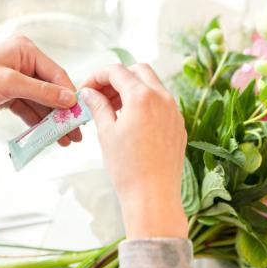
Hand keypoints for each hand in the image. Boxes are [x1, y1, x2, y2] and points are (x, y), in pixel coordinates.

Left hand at [0, 36, 80, 145]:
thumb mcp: (9, 82)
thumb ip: (42, 91)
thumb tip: (70, 99)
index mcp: (26, 52)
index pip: (57, 75)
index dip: (70, 95)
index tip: (79, 114)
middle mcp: (25, 65)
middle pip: (52, 91)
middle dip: (63, 113)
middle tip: (75, 131)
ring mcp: (19, 81)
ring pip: (43, 103)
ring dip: (53, 122)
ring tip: (66, 139)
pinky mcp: (12, 95)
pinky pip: (30, 110)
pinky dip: (39, 123)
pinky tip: (49, 135)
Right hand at [81, 64, 187, 238]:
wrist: (153, 196)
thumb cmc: (127, 167)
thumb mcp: (106, 133)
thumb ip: (98, 106)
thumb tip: (89, 92)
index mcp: (142, 97)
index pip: (117, 71)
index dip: (97, 76)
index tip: (88, 88)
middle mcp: (163, 98)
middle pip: (138, 71)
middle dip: (117, 78)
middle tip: (102, 96)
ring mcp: (174, 111)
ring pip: (152, 86)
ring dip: (132, 89)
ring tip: (115, 109)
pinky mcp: (178, 125)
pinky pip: (161, 103)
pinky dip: (145, 102)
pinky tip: (133, 120)